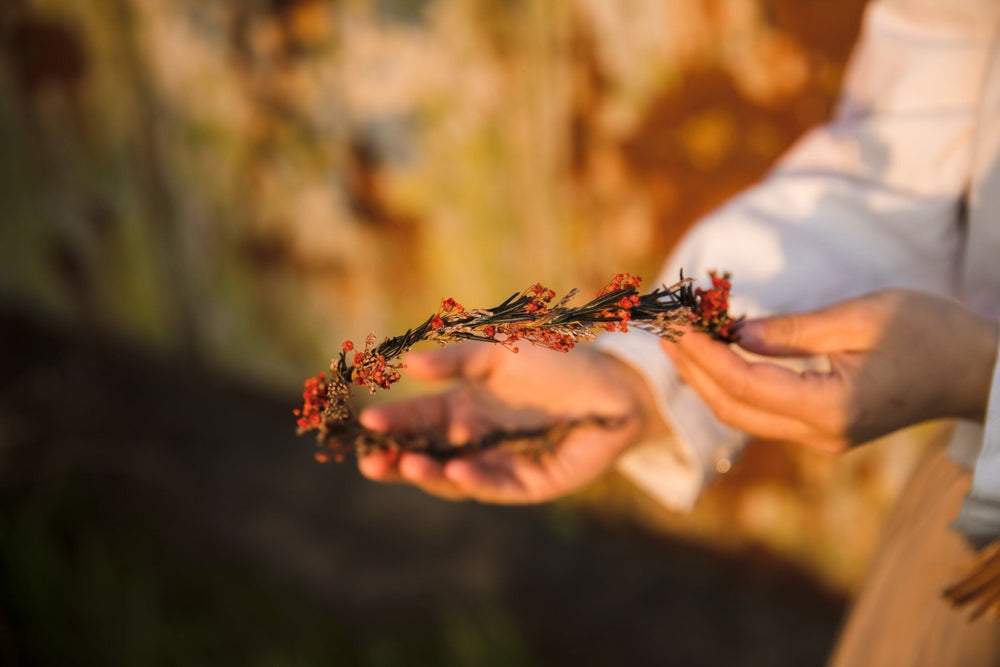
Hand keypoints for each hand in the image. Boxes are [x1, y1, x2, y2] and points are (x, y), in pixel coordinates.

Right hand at [357, 343, 666, 502]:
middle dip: (397, 460)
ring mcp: (500, 464)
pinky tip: (455, 469)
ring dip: (429, 474)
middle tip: (370, 463)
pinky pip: (496, 486)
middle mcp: (476, 440)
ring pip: (455, 477)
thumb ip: (457, 360)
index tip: (365, 423)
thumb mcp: (499, 351)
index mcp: (464, 408)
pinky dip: (474, 480)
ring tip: (407, 464)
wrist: (614, 383)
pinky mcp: (529, 484)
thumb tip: (409, 366)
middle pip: (428, 456)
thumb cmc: (557, 362)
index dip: (393, 422)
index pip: (419, 419)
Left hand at [662, 290, 998, 452]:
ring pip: (744, 417)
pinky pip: (763, 415)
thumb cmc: (930, 333)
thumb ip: (793, 331)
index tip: (675, 326)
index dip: (703, 355)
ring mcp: (821, 439)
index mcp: (832, 408)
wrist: (976, 371)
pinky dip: (732, 387)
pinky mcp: (823, 431)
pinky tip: (714, 358)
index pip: (745, 385)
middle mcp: (820, 435)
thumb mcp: (861, 317)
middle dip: (693, 371)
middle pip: (734, 409)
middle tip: (664, 332)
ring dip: (707, 381)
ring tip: (679, 343)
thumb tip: (736, 336)